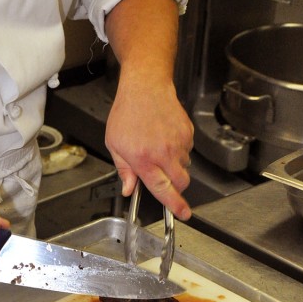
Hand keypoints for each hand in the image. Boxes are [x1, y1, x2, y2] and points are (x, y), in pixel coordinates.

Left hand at [105, 74, 193, 220]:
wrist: (145, 88)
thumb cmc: (127, 113)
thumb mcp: (114, 144)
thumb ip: (124, 170)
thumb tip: (129, 188)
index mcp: (143, 159)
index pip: (162, 189)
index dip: (174, 205)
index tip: (182, 213)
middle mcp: (164, 153)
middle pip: (181, 182)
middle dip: (176, 186)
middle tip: (163, 176)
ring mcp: (178, 143)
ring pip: (184, 166)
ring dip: (175, 165)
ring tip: (158, 148)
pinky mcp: (188, 133)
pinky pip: (188, 150)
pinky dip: (178, 150)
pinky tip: (165, 137)